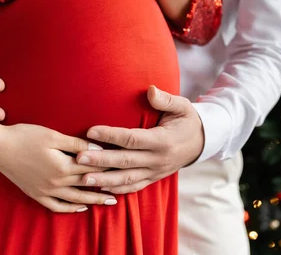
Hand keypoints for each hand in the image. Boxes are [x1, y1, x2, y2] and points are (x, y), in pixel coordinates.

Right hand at [0, 123, 116, 212]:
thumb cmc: (25, 136)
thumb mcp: (53, 136)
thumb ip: (76, 144)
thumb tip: (97, 149)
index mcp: (63, 166)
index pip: (92, 167)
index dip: (109, 166)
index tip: (124, 165)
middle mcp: (56, 182)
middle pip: (87, 184)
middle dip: (107, 185)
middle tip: (125, 187)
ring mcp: (45, 190)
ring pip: (75, 199)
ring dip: (93, 200)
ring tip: (109, 201)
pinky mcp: (35, 194)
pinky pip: (56, 206)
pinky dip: (70, 208)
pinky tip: (80, 207)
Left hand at [75, 86, 204, 193]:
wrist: (202, 142)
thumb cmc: (187, 120)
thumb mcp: (182, 106)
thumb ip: (165, 99)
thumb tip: (150, 90)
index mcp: (163, 140)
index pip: (132, 139)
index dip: (111, 135)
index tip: (90, 131)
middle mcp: (158, 159)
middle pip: (125, 161)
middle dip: (100, 161)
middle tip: (78, 158)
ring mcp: (156, 171)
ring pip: (127, 179)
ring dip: (104, 180)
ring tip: (82, 179)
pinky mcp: (154, 178)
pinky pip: (134, 187)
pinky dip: (117, 189)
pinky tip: (100, 188)